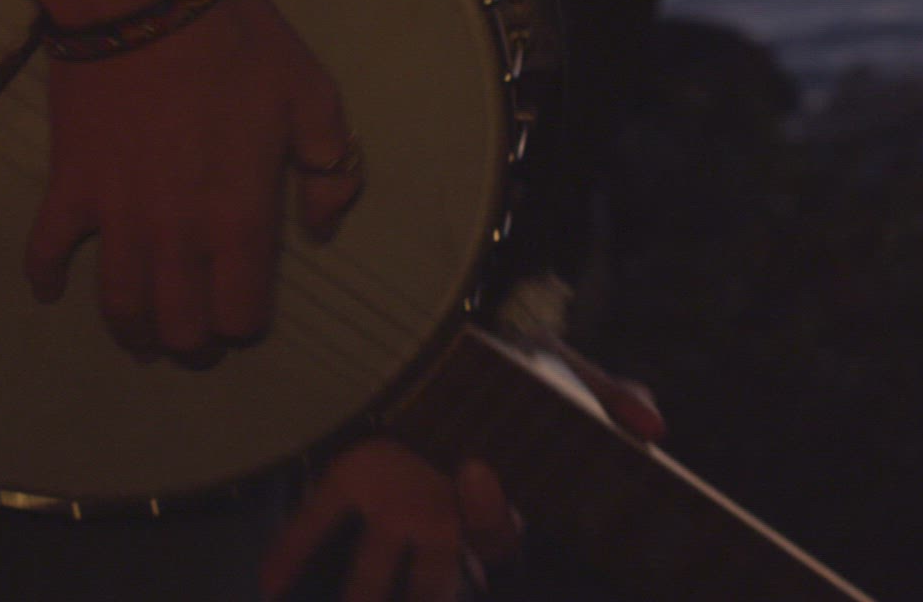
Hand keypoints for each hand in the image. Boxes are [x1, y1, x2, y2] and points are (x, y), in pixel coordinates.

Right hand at [0, 0, 362, 357]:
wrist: (145, 0)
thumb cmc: (237, 44)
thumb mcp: (312, 95)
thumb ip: (329, 168)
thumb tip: (323, 226)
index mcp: (240, 219)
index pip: (241, 313)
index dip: (245, 325)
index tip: (245, 314)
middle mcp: (178, 235)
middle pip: (180, 325)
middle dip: (192, 344)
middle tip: (196, 341)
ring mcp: (117, 217)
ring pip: (120, 304)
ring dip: (132, 332)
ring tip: (144, 340)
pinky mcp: (69, 189)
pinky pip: (47, 249)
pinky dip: (45, 277)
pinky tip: (52, 290)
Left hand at [260, 350, 666, 599]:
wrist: (464, 346)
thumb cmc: (521, 373)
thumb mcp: (571, 376)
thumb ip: (615, 400)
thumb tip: (654, 429)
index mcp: (494, 507)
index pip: (497, 535)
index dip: (488, 513)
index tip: (474, 469)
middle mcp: (444, 525)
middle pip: (443, 581)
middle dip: (432, 593)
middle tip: (418, 579)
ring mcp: (397, 512)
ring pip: (377, 577)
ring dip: (360, 600)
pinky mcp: (353, 479)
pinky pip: (316, 522)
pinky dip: (289, 551)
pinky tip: (267, 583)